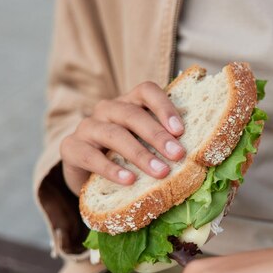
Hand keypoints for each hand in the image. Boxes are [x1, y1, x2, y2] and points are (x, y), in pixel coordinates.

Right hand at [60, 82, 185, 195]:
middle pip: (132, 114)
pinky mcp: (71, 148)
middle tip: (178, 155)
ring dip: (140, 154)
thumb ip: (165, 144)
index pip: (146, 91)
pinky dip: (111, 169)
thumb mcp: (146, 147)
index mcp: (129, 103)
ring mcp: (87, 127)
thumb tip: (201, 157)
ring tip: (160, 172)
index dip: (164, 106)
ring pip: (114, 134)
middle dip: (157, 135)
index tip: (181, 130)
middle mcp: (107, 110)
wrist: (87, 178)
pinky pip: (90, 156)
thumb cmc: (125, 159)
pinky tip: (129, 180)